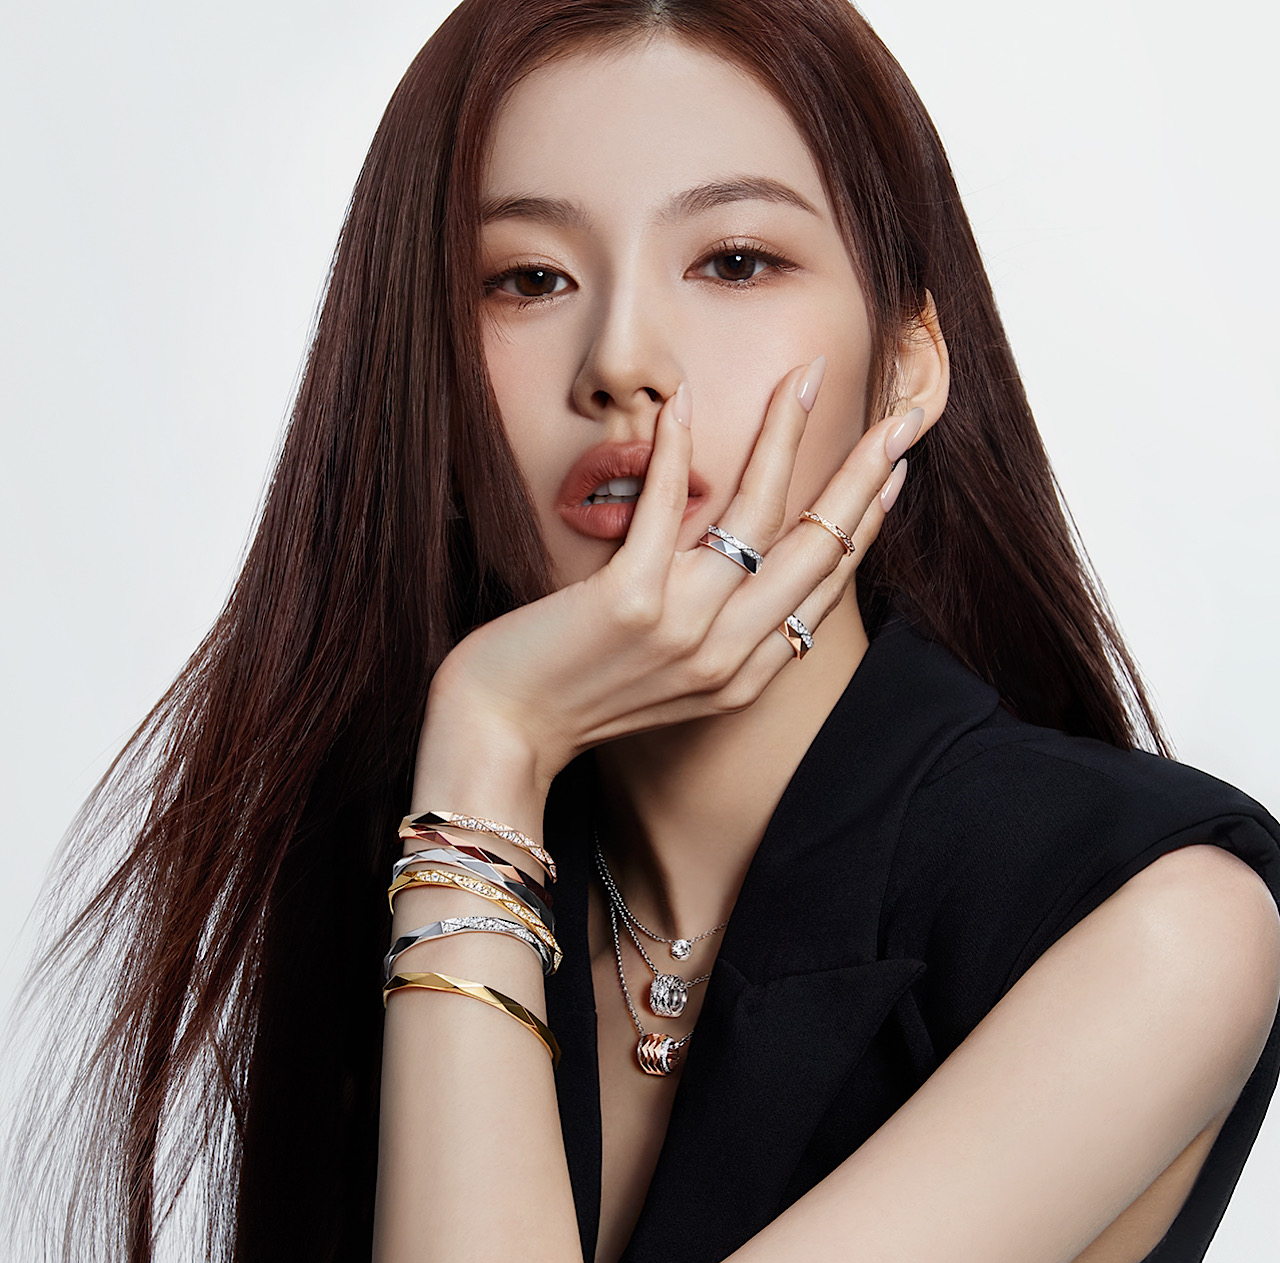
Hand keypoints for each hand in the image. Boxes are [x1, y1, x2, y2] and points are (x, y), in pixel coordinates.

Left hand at [420, 360, 918, 796]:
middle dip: (866, 475)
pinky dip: (678, 454)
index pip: (825, 586)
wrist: (501, 734)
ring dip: (784, 438)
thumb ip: (709, 628)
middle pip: (818, 547)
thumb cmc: (572, 694)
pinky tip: (684, 404)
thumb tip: (732, 560)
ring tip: (802, 380)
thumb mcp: (664, 675)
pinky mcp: (630, 603)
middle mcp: (729, 654)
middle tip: (902, 416)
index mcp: (745, 674)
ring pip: (759, 517)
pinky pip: (668, 511)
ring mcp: (684, 629)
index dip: (865, 524)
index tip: (891, 473)